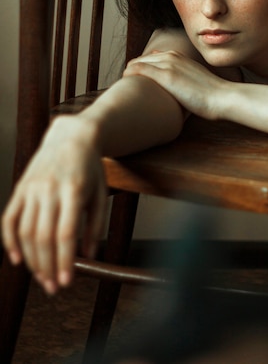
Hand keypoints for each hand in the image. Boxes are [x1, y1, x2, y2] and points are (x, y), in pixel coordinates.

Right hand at [1, 115, 106, 293]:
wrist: (71, 136)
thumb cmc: (90, 167)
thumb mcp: (102, 193)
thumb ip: (96, 225)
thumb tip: (88, 256)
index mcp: (73, 190)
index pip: (65, 234)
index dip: (64, 261)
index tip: (66, 282)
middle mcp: (49, 189)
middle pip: (43, 237)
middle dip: (47, 267)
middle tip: (53, 288)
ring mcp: (31, 188)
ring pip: (25, 232)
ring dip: (31, 260)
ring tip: (41, 277)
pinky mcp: (20, 188)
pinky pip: (9, 218)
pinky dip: (9, 241)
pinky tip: (17, 259)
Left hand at [123, 51, 225, 119]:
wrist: (223, 97)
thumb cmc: (212, 96)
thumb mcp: (196, 83)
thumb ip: (184, 82)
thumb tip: (179, 93)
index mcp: (179, 57)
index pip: (151, 58)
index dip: (141, 69)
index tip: (135, 82)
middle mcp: (172, 56)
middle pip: (141, 60)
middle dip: (131, 71)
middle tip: (124, 86)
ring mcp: (168, 65)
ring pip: (137, 63)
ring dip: (128, 74)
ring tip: (121, 87)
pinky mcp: (166, 76)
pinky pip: (138, 70)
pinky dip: (128, 75)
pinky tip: (123, 84)